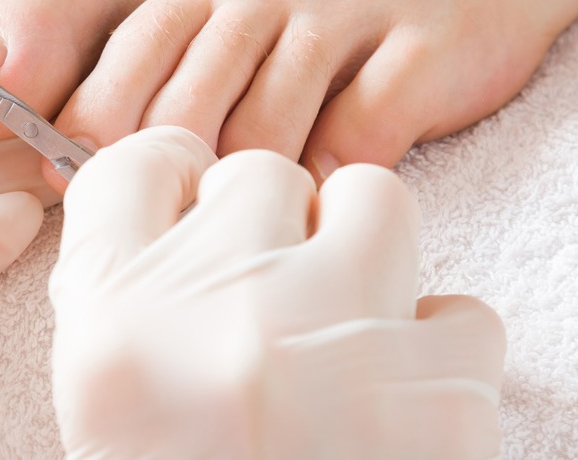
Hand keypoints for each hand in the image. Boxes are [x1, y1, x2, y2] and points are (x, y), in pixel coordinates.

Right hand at [50, 127, 505, 458]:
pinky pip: (466, 316)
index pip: (136, 167)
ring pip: (376, 205)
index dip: (172, 176)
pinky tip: (408, 409)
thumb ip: (129, 299)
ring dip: (367, 261)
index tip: (192, 200)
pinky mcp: (448, 395)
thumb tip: (178, 199)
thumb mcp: (112, 407)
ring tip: (351, 341)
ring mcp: (343, 342)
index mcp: (119, 331)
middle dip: (272, 224)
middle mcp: (223, 312)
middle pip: (260, 174)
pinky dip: (442, 358)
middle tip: (274, 300)